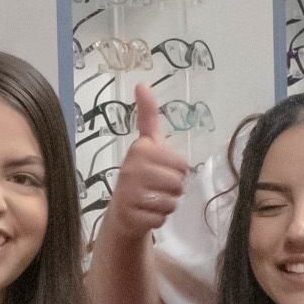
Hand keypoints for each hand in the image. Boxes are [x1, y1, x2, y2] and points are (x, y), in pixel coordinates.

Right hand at [101, 83, 188, 247]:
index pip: (182, 165)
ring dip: (166, 205)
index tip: (160, 170)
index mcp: (140, 149)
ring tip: (151, 200)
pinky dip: (157, 219)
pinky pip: (161, 219)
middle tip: (156, 188)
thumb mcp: (146, 144)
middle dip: (173, 190)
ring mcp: (129, 194)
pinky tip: (145, 213)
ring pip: (171, 202)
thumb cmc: (140, 174)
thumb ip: (147, 116)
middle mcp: (132, 169)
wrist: (121, 211)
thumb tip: (141, 84)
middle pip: (178, 184)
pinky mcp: (130, 216)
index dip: (177, 171)